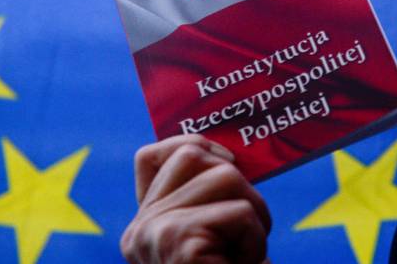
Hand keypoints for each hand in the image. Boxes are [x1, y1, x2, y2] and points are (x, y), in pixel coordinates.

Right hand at [120, 134, 271, 263]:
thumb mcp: (211, 239)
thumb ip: (207, 202)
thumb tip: (230, 154)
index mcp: (142, 227)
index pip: (148, 158)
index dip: (189, 144)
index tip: (228, 161)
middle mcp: (139, 229)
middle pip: (193, 155)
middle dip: (239, 184)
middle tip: (248, 229)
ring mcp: (155, 233)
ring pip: (225, 176)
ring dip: (256, 215)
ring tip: (247, 254)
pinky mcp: (181, 242)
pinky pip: (242, 212)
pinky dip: (257, 240)